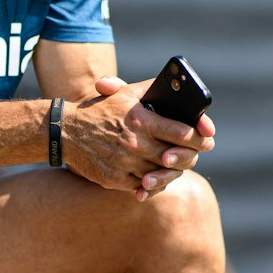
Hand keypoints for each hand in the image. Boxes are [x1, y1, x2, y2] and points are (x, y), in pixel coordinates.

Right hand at [63, 76, 214, 200]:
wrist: (65, 132)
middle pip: (175, 158)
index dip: (199, 138)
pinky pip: (142, 187)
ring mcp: (125, 164)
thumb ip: (151, 89)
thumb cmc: (99, 110)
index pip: (181, 133)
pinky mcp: (115, 179)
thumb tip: (178, 86)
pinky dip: (151, 184)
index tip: (207, 139)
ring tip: (174, 166)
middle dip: (188, 157)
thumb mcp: (124, 94)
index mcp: (141, 120)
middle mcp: (135, 143)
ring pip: (161, 175)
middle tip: (194, 155)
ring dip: (170, 172)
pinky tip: (154, 177)